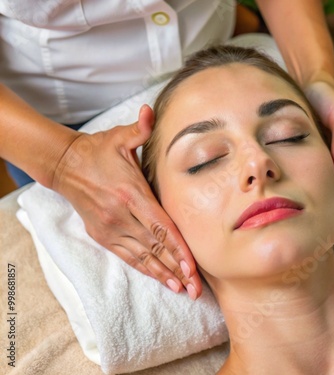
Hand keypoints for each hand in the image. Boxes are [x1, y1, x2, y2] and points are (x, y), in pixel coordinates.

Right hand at [52, 105, 201, 298]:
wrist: (66, 166)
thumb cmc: (99, 151)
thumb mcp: (119, 137)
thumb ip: (140, 128)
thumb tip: (151, 110)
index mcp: (131, 193)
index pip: (161, 225)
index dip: (178, 247)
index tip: (193, 266)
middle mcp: (121, 215)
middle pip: (156, 246)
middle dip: (177, 268)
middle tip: (197, 288)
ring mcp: (111, 228)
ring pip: (143, 256)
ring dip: (164, 275)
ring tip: (184, 290)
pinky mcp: (103, 235)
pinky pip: (128, 257)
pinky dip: (146, 270)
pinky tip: (161, 280)